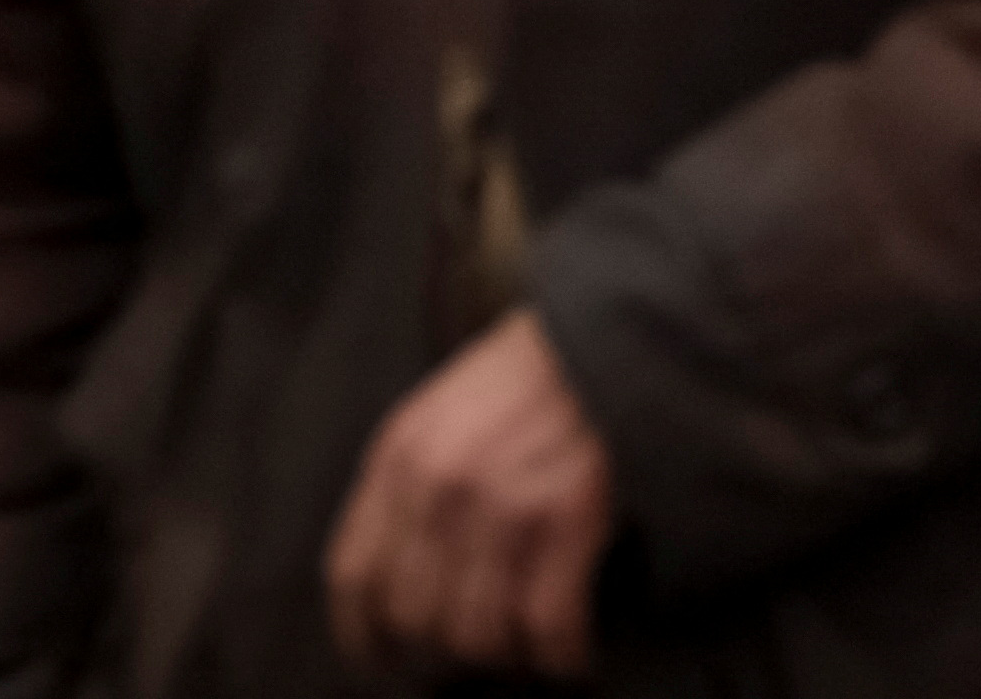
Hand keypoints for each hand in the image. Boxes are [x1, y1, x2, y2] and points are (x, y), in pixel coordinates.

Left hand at [324, 310, 615, 681]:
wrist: (626, 323)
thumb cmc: (546, 365)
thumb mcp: (452, 401)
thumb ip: (417, 475)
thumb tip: (405, 570)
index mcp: (402, 450)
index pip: (354, 575)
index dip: (367, 633)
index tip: (387, 656)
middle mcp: (442, 482)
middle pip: (417, 616)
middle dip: (448, 649)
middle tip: (482, 651)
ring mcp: (504, 500)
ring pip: (479, 633)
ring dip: (508, 656)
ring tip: (531, 649)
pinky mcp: (570, 514)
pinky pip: (548, 626)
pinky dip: (563, 655)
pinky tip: (575, 652)